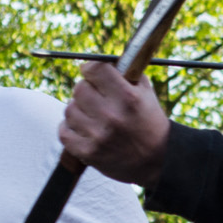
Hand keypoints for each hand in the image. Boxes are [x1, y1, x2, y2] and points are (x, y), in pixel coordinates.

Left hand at [61, 64, 169, 185]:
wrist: (159, 161)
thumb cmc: (150, 123)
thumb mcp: (146, 94)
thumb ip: (126, 74)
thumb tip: (102, 61)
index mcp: (128, 98)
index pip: (95, 69)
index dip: (90, 69)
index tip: (91, 73)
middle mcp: (112, 116)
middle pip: (79, 89)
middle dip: (85, 90)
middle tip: (93, 97)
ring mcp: (98, 136)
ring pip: (69, 110)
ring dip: (77, 110)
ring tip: (90, 115)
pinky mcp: (89, 153)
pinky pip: (64, 132)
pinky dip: (70, 128)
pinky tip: (82, 128)